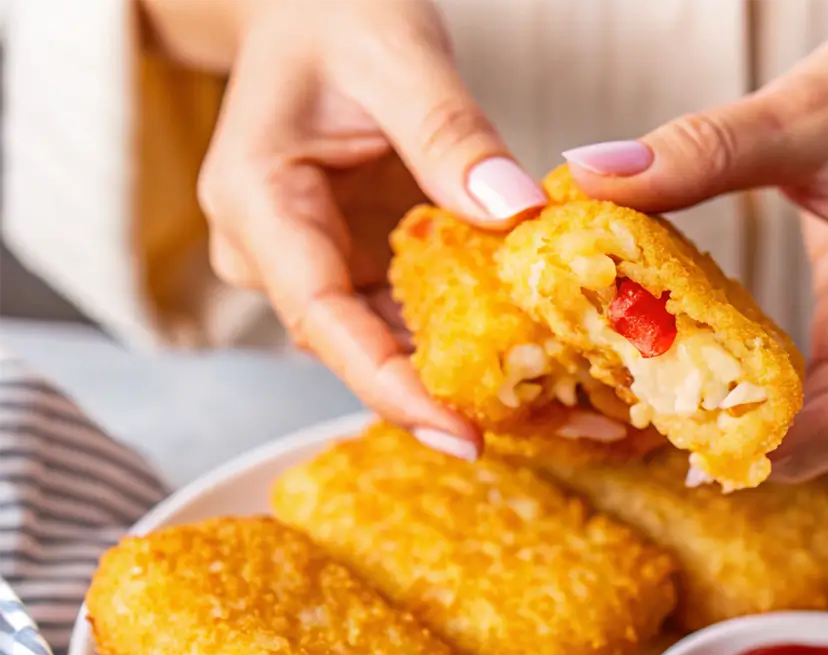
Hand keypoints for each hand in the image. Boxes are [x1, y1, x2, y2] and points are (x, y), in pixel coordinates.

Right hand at [170, 0, 547, 458]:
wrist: (309, 7)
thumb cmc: (336, 14)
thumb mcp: (397, 54)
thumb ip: (450, 134)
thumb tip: (517, 215)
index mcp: (258, 201)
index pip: (321, 316)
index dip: (390, 386)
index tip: (461, 435)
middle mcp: (277, 251)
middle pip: (359, 348)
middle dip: (450, 397)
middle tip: (556, 432)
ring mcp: (319, 261)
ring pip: (389, 342)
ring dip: (471, 376)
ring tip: (566, 411)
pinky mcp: (357, 261)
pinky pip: (410, 314)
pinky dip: (471, 335)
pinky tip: (541, 355)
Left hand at [561, 0, 827, 480]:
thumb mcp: (809, 109)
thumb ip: (705, 149)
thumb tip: (593, 176)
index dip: (803, 445)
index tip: (717, 455)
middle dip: (762, 438)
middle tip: (667, 443)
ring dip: (758, 419)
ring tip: (670, 422)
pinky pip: (819, 379)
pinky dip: (762, 384)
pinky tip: (701, 385)